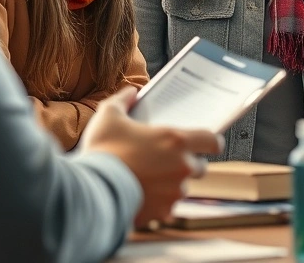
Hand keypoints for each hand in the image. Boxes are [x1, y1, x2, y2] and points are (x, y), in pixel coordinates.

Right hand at [80, 87, 223, 228]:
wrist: (90, 189)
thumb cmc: (102, 149)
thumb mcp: (109, 115)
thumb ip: (123, 100)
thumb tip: (130, 92)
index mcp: (176, 141)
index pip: (213, 141)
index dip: (211, 142)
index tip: (206, 143)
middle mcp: (182, 167)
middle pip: (200, 167)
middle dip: (187, 165)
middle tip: (167, 161)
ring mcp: (174, 192)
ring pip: (182, 189)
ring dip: (171, 185)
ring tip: (149, 180)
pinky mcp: (162, 212)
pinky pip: (167, 208)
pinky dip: (158, 203)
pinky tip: (141, 196)